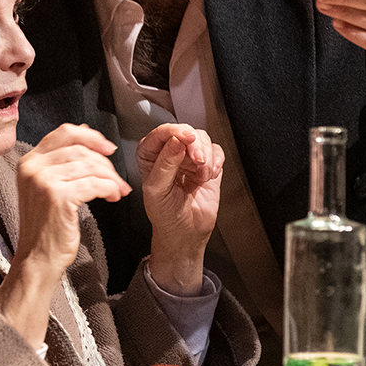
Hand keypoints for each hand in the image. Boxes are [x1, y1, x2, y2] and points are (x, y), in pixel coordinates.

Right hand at [0, 124, 129, 349]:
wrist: (37, 259)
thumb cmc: (46, 226)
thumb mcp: (46, 186)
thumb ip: (61, 161)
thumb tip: (86, 135)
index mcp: (29, 161)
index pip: (64, 133)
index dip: (90, 136)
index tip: (108, 147)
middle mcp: (33, 168)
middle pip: (80, 150)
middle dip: (106, 163)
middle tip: (118, 179)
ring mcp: (43, 181)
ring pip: (89, 166)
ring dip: (110, 178)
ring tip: (117, 190)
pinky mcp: (57, 197)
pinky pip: (94, 183)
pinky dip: (109, 188)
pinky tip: (112, 196)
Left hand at [137, 124, 221, 294]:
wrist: (185, 234)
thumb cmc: (165, 215)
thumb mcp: (158, 190)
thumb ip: (165, 164)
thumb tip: (177, 140)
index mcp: (149, 155)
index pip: (161, 133)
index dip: (175, 132)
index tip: (187, 138)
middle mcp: (169, 152)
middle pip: (186, 132)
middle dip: (195, 146)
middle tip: (198, 161)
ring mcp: (188, 157)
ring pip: (202, 139)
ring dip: (206, 157)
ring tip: (202, 176)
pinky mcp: (207, 164)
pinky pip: (216, 150)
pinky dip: (216, 162)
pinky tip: (209, 176)